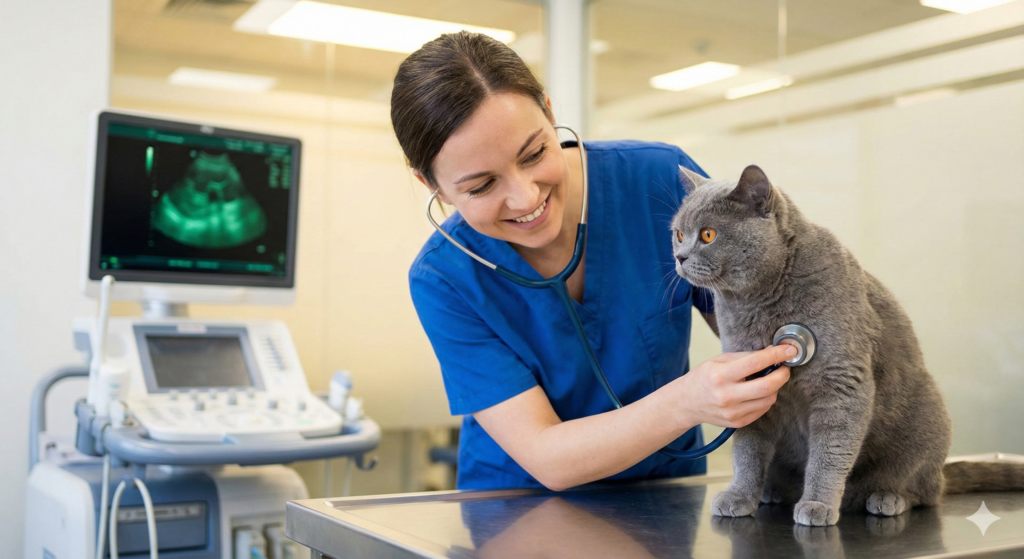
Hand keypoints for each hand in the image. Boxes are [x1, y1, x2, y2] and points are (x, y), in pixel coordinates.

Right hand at [674, 345, 794, 428]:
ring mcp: (733, 412)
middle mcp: (727, 395)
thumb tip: (772, 352)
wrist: (687, 403)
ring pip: (768, 399)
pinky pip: (762, 409)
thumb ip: (745, 356)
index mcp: (720, 375)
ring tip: (768, 379)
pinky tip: (757, 392)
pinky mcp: (738, 422)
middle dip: (782, 375)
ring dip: (774, 387)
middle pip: (767, 386)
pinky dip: (766, 398)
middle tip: (784, 368)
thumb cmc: (703, 378)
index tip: (789, 350)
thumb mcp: (719, 360)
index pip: (755, 363)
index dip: (776, 355)